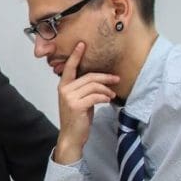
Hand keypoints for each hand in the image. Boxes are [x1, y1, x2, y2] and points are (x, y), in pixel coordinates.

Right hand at [54, 42, 118, 163]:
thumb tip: (100, 80)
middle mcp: (64, 89)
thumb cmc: (77, 118)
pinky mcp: (76, 105)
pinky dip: (104, 97)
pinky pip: (95, 96)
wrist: (71, 136)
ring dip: (106, 89)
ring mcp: (69, 97)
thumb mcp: (79, 100)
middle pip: (88, 77)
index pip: (69, 67)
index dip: (76, 55)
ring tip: (112, 95)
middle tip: (116, 78)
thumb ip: (84, 89)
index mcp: (63, 86)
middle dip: (105, 77)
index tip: (82, 44)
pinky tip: (107, 100)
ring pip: (93, 86)